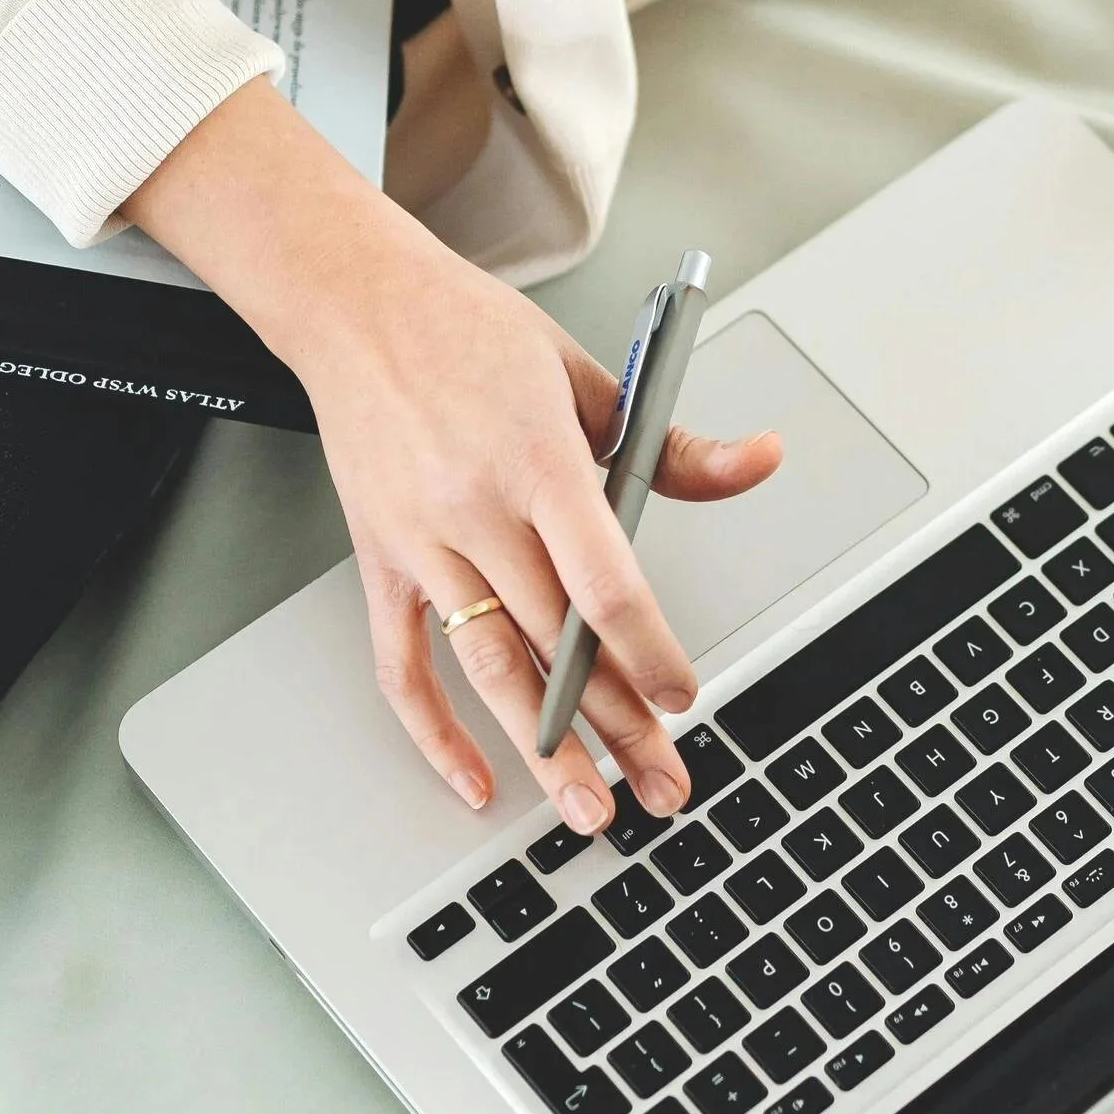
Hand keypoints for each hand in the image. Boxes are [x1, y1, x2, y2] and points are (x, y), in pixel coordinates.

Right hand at [294, 228, 780, 827]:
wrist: (356, 303)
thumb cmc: (469, 331)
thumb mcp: (587, 373)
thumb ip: (672, 443)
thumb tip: (756, 461)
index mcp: (537, 461)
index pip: (605, 584)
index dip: (648, 653)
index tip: (683, 699)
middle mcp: (476, 509)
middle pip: (558, 643)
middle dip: (617, 726)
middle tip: (663, 787)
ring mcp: (421, 542)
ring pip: (489, 668)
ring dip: (540, 751)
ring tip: (588, 810)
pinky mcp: (379, 559)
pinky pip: (400, 664)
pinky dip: (433, 733)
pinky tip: (473, 780)